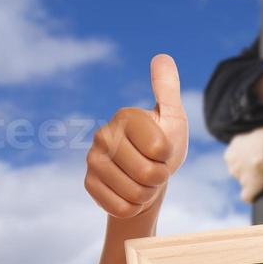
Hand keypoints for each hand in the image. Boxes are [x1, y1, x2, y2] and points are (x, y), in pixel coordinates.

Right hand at [85, 54, 188, 219]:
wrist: (147, 177)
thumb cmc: (165, 145)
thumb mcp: (173, 118)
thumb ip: (167, 90)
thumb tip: (162, 56)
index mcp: (126, 117)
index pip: (160, 149)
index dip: (169, 156)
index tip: (163, 150)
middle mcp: (103, 134)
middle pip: (149, 173)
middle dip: (160, 177)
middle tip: (154, 168)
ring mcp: (92, 160)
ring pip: (136, 193)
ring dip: (148, 193)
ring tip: (143, 179)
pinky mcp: (89, 184)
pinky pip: (121, 207)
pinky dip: (133, 206)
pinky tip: (129, 192)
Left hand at [224, 126, 262, 201]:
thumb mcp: (255, 133)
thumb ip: (250, 142)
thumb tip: (256, 144)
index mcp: (231, 151)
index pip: (235, 156)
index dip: (246, 157)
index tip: (255, 156)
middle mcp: (232, 165)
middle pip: (238, 170)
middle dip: (247, 169)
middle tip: (262, 165)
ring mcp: (240, 178)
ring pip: (243, 181)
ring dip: (251, 180)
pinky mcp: (249, 189)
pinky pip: (247, 196)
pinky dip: (252, 196)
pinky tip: (258, 194)